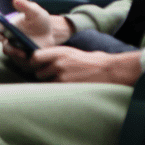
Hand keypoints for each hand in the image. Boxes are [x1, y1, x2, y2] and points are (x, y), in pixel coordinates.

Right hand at [0, 0, 73, 62]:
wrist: (51, 32)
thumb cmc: (38, 20)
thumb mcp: (34, 11)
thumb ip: (25, 6)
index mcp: (6, 30)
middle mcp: (10, 42)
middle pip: (5, 49)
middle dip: (9, 50)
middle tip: (13, 49)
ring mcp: (19, 52)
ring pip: (16, 57)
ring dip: (20, 55)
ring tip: (26, 52)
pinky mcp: (29, 60)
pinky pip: (26, 63)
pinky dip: (30, 60)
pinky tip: (35, 55)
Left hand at [28, 47, 142, 84]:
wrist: (110, 70)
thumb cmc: (94, 61)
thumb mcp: (74, 52)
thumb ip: (58, 56)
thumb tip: (45, 61)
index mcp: (60, 51)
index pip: (35, 57)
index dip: (34, 63)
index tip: (37, 66)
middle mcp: (58, 63)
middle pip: (39, 73)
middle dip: (44, 77)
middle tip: (54, 78)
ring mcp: (62, 76)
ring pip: (47, 84)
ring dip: (52, 85)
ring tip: (64, 84)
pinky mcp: (68, 87)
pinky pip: (56, 92)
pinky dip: (59, 92)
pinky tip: (68, 90)